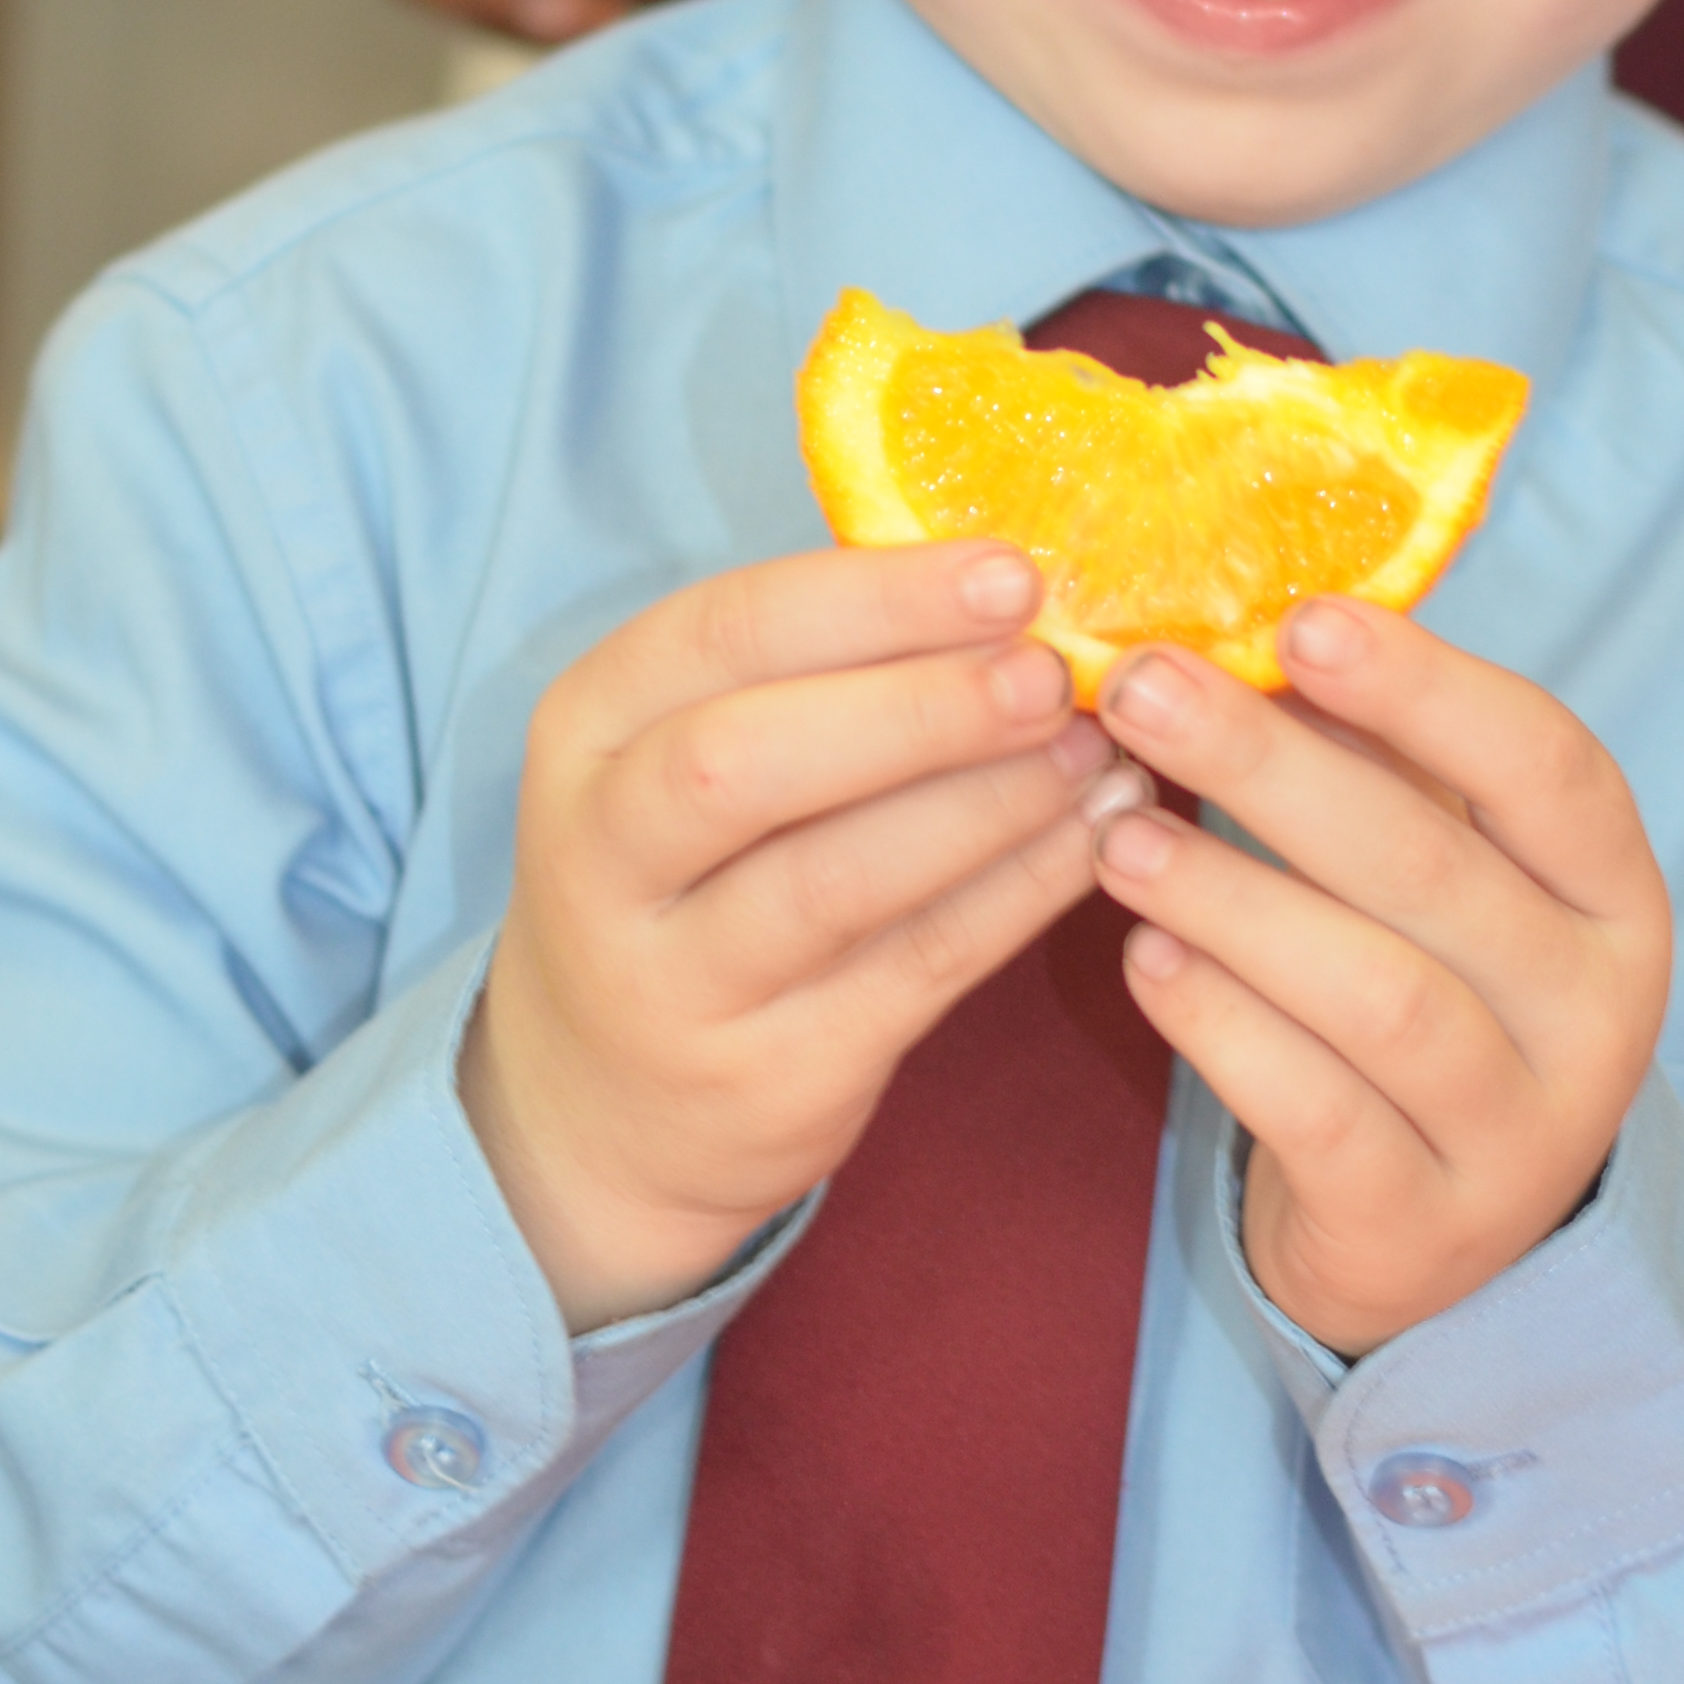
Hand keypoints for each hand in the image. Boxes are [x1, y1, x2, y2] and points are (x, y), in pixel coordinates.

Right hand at [460, 543, 1148, 1330]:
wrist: (607, 1110)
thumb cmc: (686, 878)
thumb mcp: (683, 755)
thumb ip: (814, 671)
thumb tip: (1009, 587)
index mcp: (587, 729)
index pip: (723, 633)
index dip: (877, 597)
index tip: (1011, 573)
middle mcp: (601, 854)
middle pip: (748, 760)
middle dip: (920, 708)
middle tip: (1052, 675)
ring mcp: (676, 981)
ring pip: (836, 880)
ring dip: (987, 805)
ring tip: (1096, 753)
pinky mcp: (769, 1076)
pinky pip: (914, 969)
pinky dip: (1017, 895)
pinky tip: (1090, 839)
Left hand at [1085, 600, 1670, 1356]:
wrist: (1425, 1234)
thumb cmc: (1422, 996)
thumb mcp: (1437, 879)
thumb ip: (1382, 765)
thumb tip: (1257, 625)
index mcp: (1616, 896)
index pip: (1550, 766)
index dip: (1426, 688)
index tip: (1299, 621)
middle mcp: (1598, 1015)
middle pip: (1435, 870)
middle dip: (1276, 770)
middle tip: (1147, 693)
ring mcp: (1521, 1134)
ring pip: (1379, 997)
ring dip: (1236, 902)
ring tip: (1121, 841)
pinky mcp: (1422, 1228)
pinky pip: (1318, 1113)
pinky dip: (1223, 1026)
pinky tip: (1147, 959)